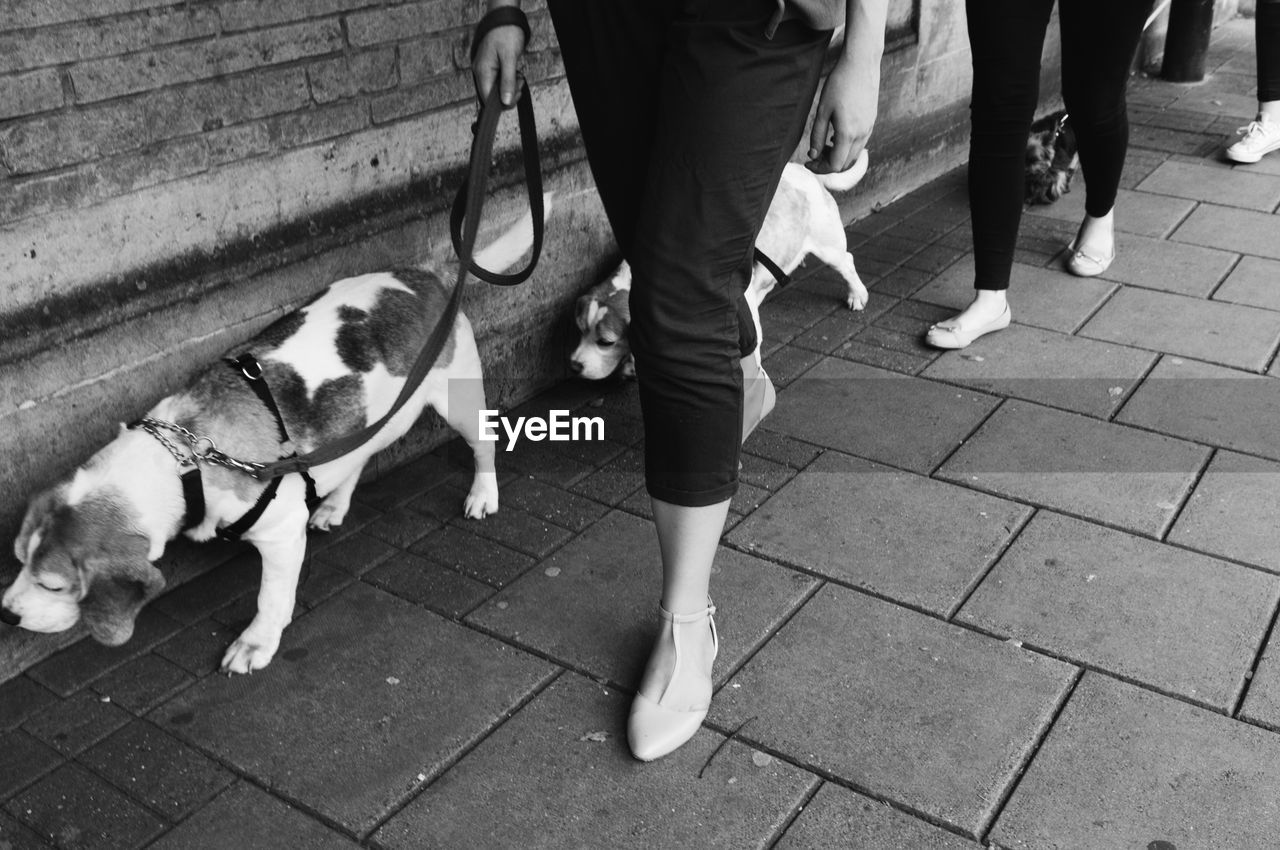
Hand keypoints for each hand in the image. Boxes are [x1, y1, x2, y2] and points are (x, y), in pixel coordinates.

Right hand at [472, 12, 526, 106]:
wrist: (505, 17)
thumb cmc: (506, 33)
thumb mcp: (509, 58)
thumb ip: (507, 81)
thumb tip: (506, 101)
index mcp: (482, 71)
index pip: (487, 98)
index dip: (502, 103)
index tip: (516, 97)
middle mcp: (480, 72)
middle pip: (492, 95)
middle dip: (508, 94)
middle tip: (520, 84)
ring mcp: (485, 69)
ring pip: (496, 89)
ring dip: (509, 87)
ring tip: (519, 76)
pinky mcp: (490, 66)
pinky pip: (498, 80)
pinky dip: (508, 80)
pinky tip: (515, 73)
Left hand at [806, 54, 878, 174]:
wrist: (862, 63)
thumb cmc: (839, 84)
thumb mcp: (822, 110)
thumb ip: (817, 135)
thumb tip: (812, 155)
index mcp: (848, 134)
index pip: (835, 165)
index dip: (819, 168)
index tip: (807, 162)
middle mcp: (862, 134)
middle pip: (845, 164)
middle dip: (828, 164)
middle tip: (813, 154)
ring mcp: (869, 128)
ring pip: (854, 154)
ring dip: (838, 155)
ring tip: (824, 143)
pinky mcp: (872, 121)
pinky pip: (860, 143)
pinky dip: (847, 146)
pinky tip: (836, 135)